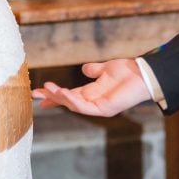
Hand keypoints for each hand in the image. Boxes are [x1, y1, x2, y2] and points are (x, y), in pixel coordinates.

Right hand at [32, 59, 151, 116]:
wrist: (144, 74)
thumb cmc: (128, 72)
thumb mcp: (106, 69)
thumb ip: (94, 70)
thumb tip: (84, 68)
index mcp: (92, 93)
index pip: (69, 95)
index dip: (54, 95)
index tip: (38, 94)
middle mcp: (93, 102)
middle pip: (67, 101)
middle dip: (51, 97)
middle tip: (35, 93)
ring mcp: (98, 107)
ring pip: (73, 105)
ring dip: (58, 98)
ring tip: (45, 89)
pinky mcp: (104, 109)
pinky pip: (84, 107)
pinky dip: (71, 101)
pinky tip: (62, 93)